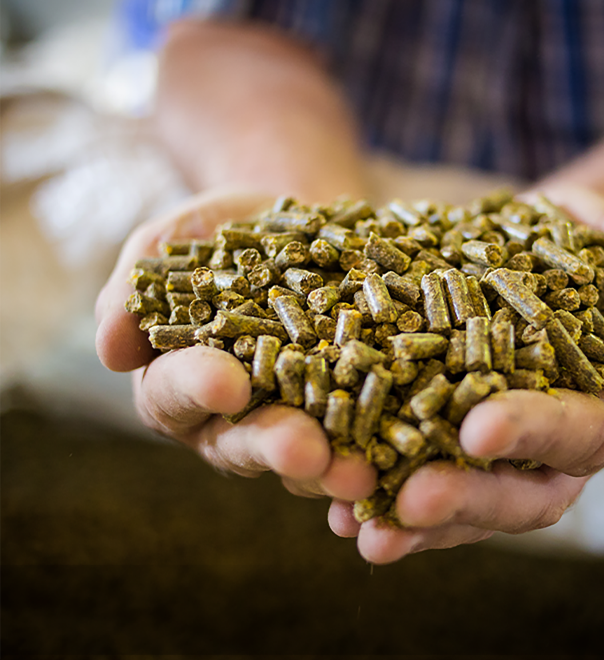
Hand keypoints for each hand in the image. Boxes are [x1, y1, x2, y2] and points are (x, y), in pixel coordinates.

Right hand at [95, 190, 375, 500]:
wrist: (301, 222)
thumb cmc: (225, 231)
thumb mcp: (174, 241)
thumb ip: (136, 288)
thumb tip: (110, 347)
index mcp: (180, 382)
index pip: (177, 392)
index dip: (199, 388)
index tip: (227, 382)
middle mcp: (235, 416)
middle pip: (246, 442)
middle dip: (274, 445)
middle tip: (303, 450)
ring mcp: (298, 418)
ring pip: (310, 456)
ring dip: (334, 467)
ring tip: (361, 470)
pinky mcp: (352, 410)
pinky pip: (365, 437)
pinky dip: (383, 449)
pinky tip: (405, 457)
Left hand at [328, 188, 603, 563]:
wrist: (529, 241)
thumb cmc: (587, 244)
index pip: (578, 430)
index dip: (533, 433)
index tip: (480, 429)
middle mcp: (551, 448)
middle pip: (517, 490)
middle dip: (465, 497)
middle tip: (409, 501)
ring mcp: (494, 452)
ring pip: (461, 498)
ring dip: (411, 518)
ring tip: (356, 526)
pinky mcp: (440, 437)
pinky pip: (412, 473)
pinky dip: (377, 490)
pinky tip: (331, 505)